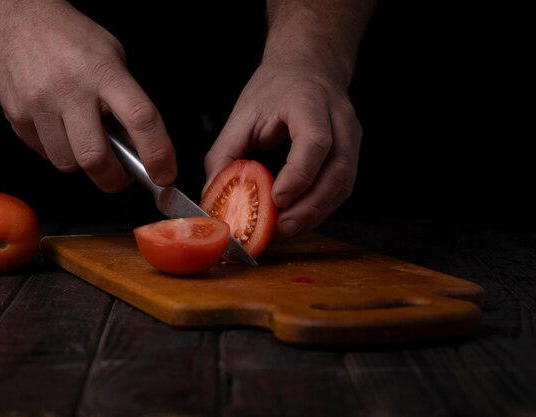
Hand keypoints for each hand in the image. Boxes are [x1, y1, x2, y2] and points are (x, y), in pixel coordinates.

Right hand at [0, 1, 175, 190]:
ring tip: (86, 141)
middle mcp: (70, 90)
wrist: (13, 20)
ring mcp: (39, 105)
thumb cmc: (69, 39)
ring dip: (84, 165)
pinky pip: (45, 155)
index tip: (164, 173)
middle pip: (95, 158)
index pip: (139, 118)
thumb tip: (141, 145)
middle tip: (121, 175)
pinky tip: (62, 131)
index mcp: (104, 72)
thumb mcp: (112, 57)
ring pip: (68, 164)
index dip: (156, 153)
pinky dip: (60, 152)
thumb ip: (128, 99)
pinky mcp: (17, 118)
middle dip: (114, 179)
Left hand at [204, 56, 361, 238]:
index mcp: (309, 102)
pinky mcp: (353, 152)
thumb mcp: (242, 115)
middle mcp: (339, 120)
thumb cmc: (275, 88)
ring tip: (286, 230)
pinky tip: (299, 219)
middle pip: (337, 171)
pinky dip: (320, 208)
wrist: (308, 65)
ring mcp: (352, 137)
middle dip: (309, 207)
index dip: (299, 175)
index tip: (278, 199)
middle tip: (279, 229)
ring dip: (316, 213)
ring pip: (344, 184)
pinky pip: (341, 187)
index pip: (315, 142)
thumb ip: (224, 154)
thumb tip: (212, 195)